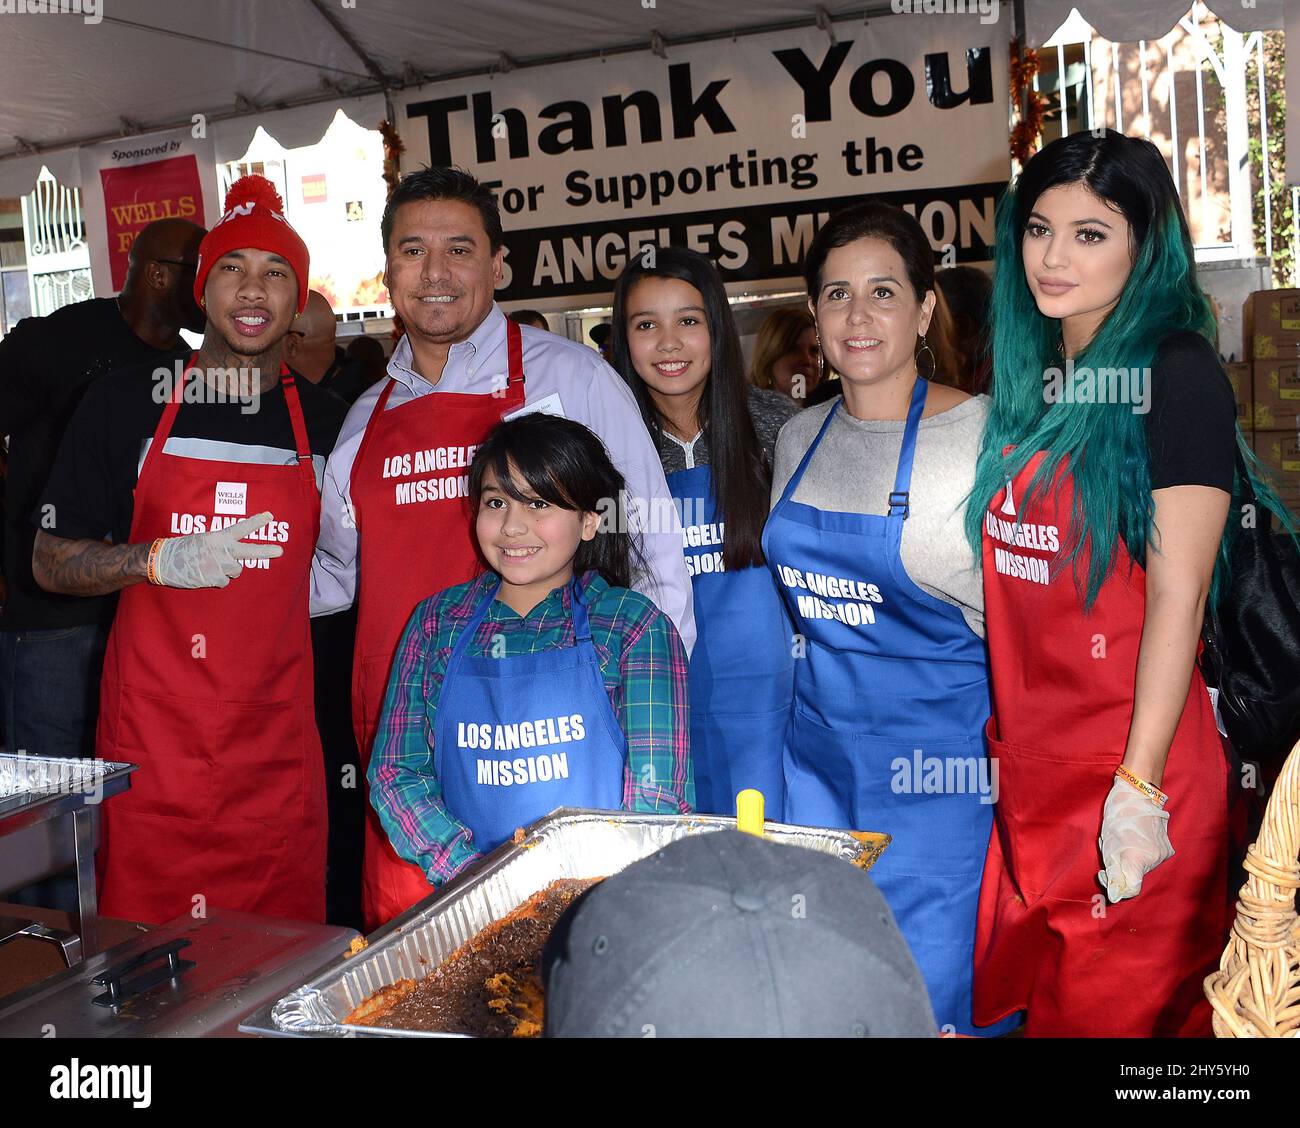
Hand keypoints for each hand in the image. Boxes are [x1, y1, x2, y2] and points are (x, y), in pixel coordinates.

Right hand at [154, 511, 282, 588]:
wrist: (163, 561)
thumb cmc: (184, 549)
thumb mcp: (204, 540)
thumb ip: (222, 545)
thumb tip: (236, 556)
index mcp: (218, 537)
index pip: (241, 528)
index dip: (256, 522)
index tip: (270, 516)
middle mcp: (222, 550)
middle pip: (249, 551)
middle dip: (265, 551)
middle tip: (280, 550)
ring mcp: (219, 565)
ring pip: (236, 570)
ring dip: (227, 570)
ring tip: (210, 565)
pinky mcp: (215, 578)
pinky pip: (224, 581)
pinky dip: (217, 580)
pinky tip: (204, 574)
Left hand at [1096, 776, 1173, 901]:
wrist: (1138, 794)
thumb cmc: (1118, 816)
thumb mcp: (1108, 844)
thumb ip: (1113, 870)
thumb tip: (1115, 893)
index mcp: (1137, 859)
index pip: (1131, 889)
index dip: (1117, 888)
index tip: (1105, 876)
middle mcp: (1154, 860)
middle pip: (1135, 876)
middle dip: (1121, 868)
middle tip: (1110, 850)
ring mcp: (1163, 854)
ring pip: (1143, 867)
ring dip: (1131, 860)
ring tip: (1124, 840)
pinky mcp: (1167, 849)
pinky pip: (1151, 858)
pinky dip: (1141, 853)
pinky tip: (1135, 838)